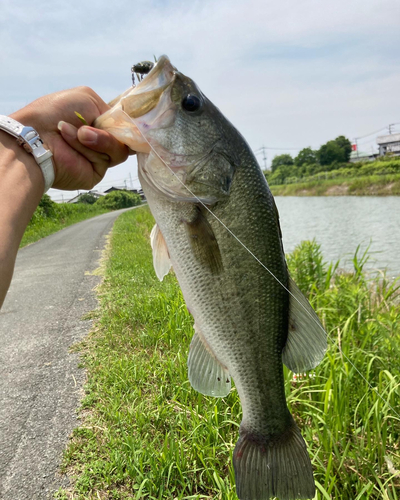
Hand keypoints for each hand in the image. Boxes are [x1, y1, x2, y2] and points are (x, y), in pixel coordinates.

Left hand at [11, 87, 129, 190]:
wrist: (37, 134)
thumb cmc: (56, 111)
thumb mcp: (88, 99)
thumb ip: (112, 112)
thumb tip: (129, 128)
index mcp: (98, 124)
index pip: (125, 127)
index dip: (130, 125)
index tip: (132, 122)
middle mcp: (100, 142)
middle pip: (126, 140)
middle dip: (110, 132)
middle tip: (90, 127)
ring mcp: (99, 158)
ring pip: (119, 151)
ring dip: (99, 139)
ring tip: (78, 133)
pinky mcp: (96, 173)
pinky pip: (107, 160)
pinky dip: (90, 148)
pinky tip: (72, 140)